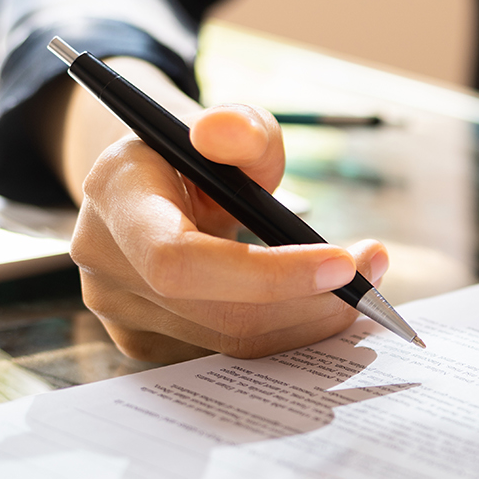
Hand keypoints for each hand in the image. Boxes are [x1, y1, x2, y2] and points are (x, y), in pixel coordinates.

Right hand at [56, 60, 387, 361]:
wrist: (159, 188)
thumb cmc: (201, 154)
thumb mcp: (230, 128)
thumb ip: (242, 127)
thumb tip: (230, 133)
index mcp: (115, 199)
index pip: (181, 261)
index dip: (266, 274)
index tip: (342, 264)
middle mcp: (104, 264)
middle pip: (218, 313)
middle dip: (310, 300)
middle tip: (373, 273)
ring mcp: (119, 313)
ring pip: (232, 341)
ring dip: (310, 320)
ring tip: (361, 285)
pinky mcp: (146, 343)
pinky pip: (229, 352)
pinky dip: (287, 333)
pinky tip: (322, 305)